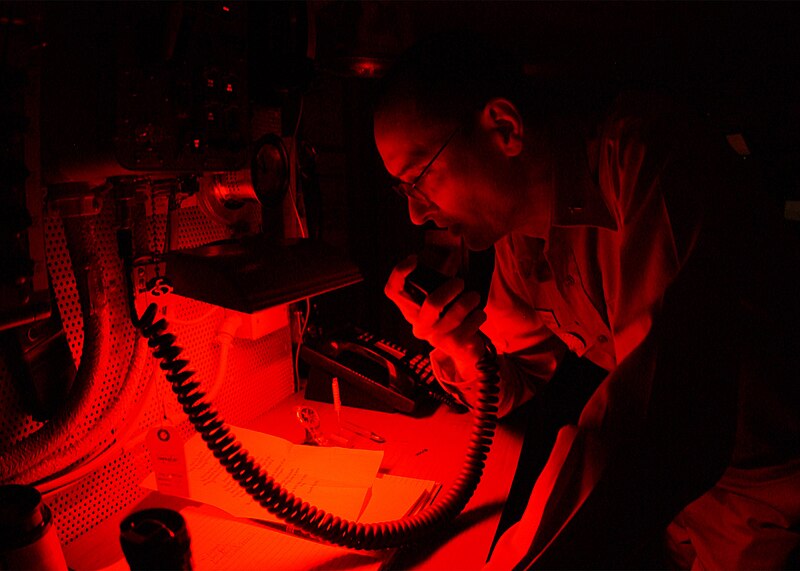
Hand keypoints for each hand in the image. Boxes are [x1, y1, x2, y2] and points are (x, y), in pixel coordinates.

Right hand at [384, 256, 486, 376]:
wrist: (464, 348)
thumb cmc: (450, 314)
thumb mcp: (440, 296)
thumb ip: (436, 280)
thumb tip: (447, 252)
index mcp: (411, 309)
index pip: (393, 291)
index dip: (399, 273)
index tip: (414, 258)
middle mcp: (419, 324)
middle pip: (431, 304)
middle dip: (450, 290)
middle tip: (460, 282)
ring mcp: (435, 337)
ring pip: (453, 316)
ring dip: (468, 302)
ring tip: (474, 297)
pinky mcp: (453, 346)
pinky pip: (468, 328)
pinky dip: (477, 317)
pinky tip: (479, 314)